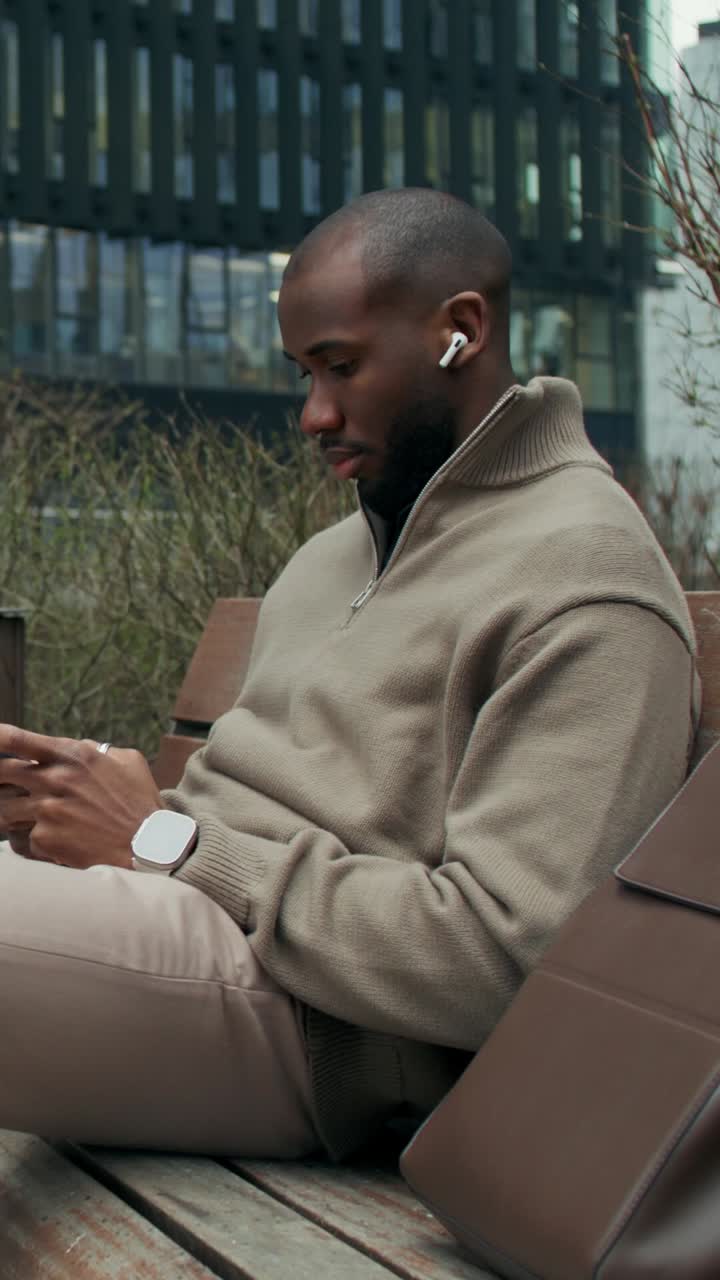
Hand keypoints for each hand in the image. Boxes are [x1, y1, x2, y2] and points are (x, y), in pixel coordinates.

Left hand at [0, 725, 164, 868]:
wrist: (149, 847)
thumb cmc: (140, 803)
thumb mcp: (127, 761)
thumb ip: (95, 750)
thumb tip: (78, 747)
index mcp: (73, 756)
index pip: (18, 740)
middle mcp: (55, 779)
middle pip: (1, 772)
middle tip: (3, 786)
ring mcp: (47, 810)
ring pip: (4, 808)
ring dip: (11, 811)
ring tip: (26, 818)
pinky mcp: (44, 839)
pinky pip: (22, 837)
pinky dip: (32, 839)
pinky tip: (52, 842)